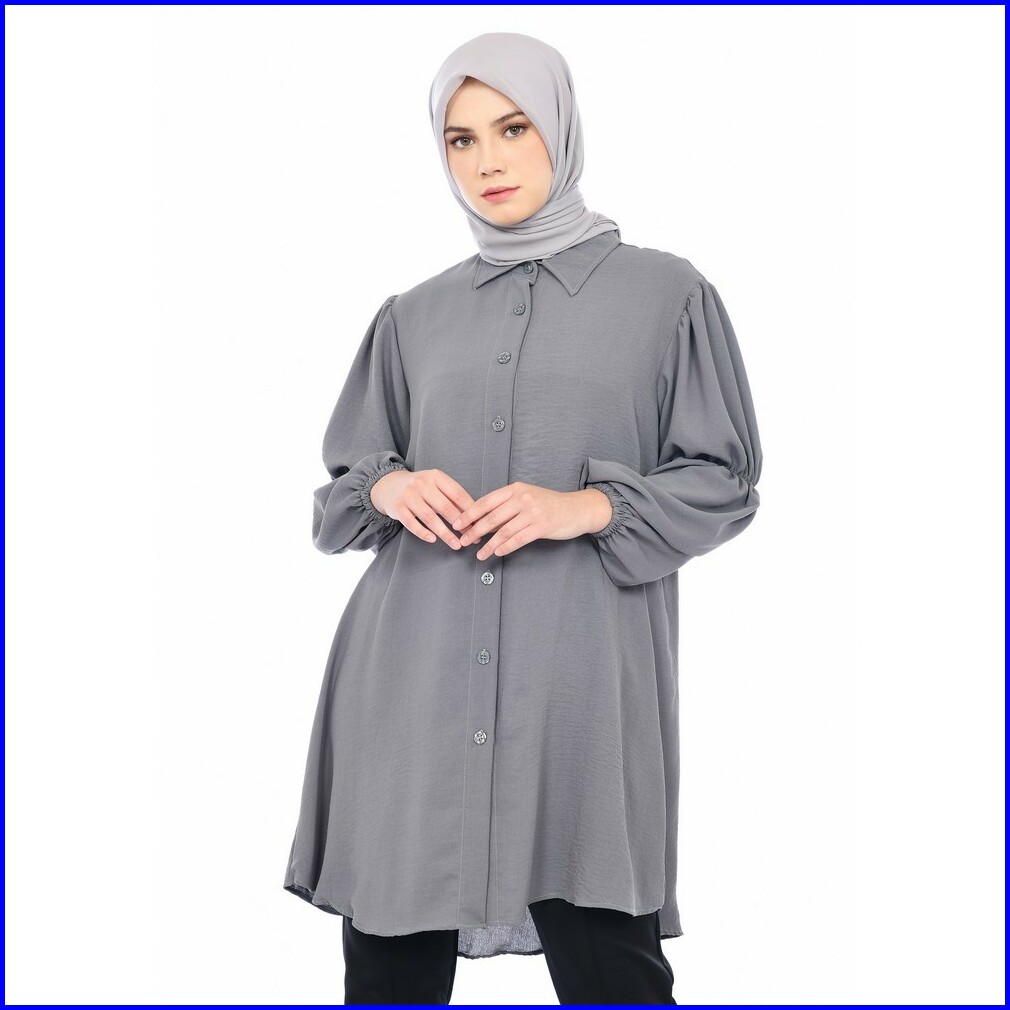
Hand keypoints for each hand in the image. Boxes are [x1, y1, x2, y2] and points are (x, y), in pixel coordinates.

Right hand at [370, 468, 476, 549]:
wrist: (388, 485)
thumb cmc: (419, 488)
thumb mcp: (435, 485)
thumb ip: (451, 498)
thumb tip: (474, 517)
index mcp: (436, 476)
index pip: (457, 494)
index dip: (470, 510)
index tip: (479, 524)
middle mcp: (422, 484)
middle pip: (445, 507)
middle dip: (461, 525)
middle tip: (471, 538)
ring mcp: (408, 495)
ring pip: (430, 518)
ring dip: (445, 534)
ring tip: (456, 544)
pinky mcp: (397, 508)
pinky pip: (412, 523)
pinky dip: (423, 533)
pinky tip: (433, 540)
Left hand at [451, 482, 612, 561]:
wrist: (577, 509)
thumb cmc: (549, 504)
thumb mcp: (526, 497)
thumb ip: (506, 506)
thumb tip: (483, 520)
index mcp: (515, 489)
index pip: (486, 501)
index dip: (469, 513)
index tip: (457, 523)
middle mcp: (522, 498)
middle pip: (491, 517)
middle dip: (474, 530)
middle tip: (462, 541)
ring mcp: (533, 512)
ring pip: (504, 531)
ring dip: (488, 544)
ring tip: (479, 554)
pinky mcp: (542, 526)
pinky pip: (519, 539)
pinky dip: (506, 547)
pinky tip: (497, 553)